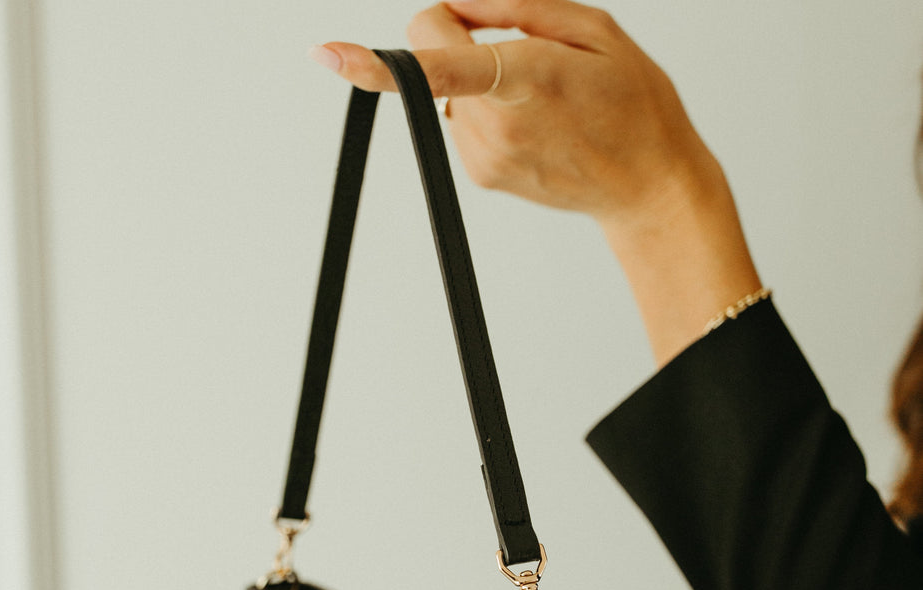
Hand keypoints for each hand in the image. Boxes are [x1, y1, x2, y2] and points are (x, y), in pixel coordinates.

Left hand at [311, 0, 715, 232]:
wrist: (649, 185)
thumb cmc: (632, 103)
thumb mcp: (592, 27)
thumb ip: (514, 7)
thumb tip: (452, 5)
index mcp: (524, 80)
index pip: (435, 67)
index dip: (379, 61)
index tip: (328, 55)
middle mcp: (493, 127)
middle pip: (432, 56)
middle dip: (462, 39)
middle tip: (527, 55)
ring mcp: (483, 159)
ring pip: (445, 90)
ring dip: (479, 80)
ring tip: (541, 96)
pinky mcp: (480, 176)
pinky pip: (460, 119)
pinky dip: (486, 109)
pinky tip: (534, 120)